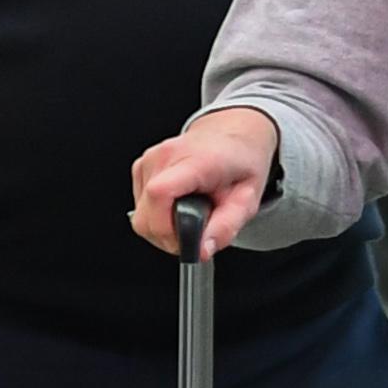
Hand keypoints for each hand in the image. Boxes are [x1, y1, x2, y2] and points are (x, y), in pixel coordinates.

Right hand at [129, 108, 278, 256]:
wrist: (231, 136)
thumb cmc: (239, 163)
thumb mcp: (248, 200)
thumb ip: (226, 227)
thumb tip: (202, 250)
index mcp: (195, 161)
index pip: (160, 193)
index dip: (166, 227)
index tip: (186, 239)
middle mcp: (165, 156)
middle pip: (145, 215)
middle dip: (167, 237)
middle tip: (194, 233)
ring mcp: (149, 160)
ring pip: (140, 216)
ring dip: (162, 228)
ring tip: (188, 216)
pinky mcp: (141, 167)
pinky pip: (140, 208)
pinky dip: (156, 216)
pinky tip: (177, 207)